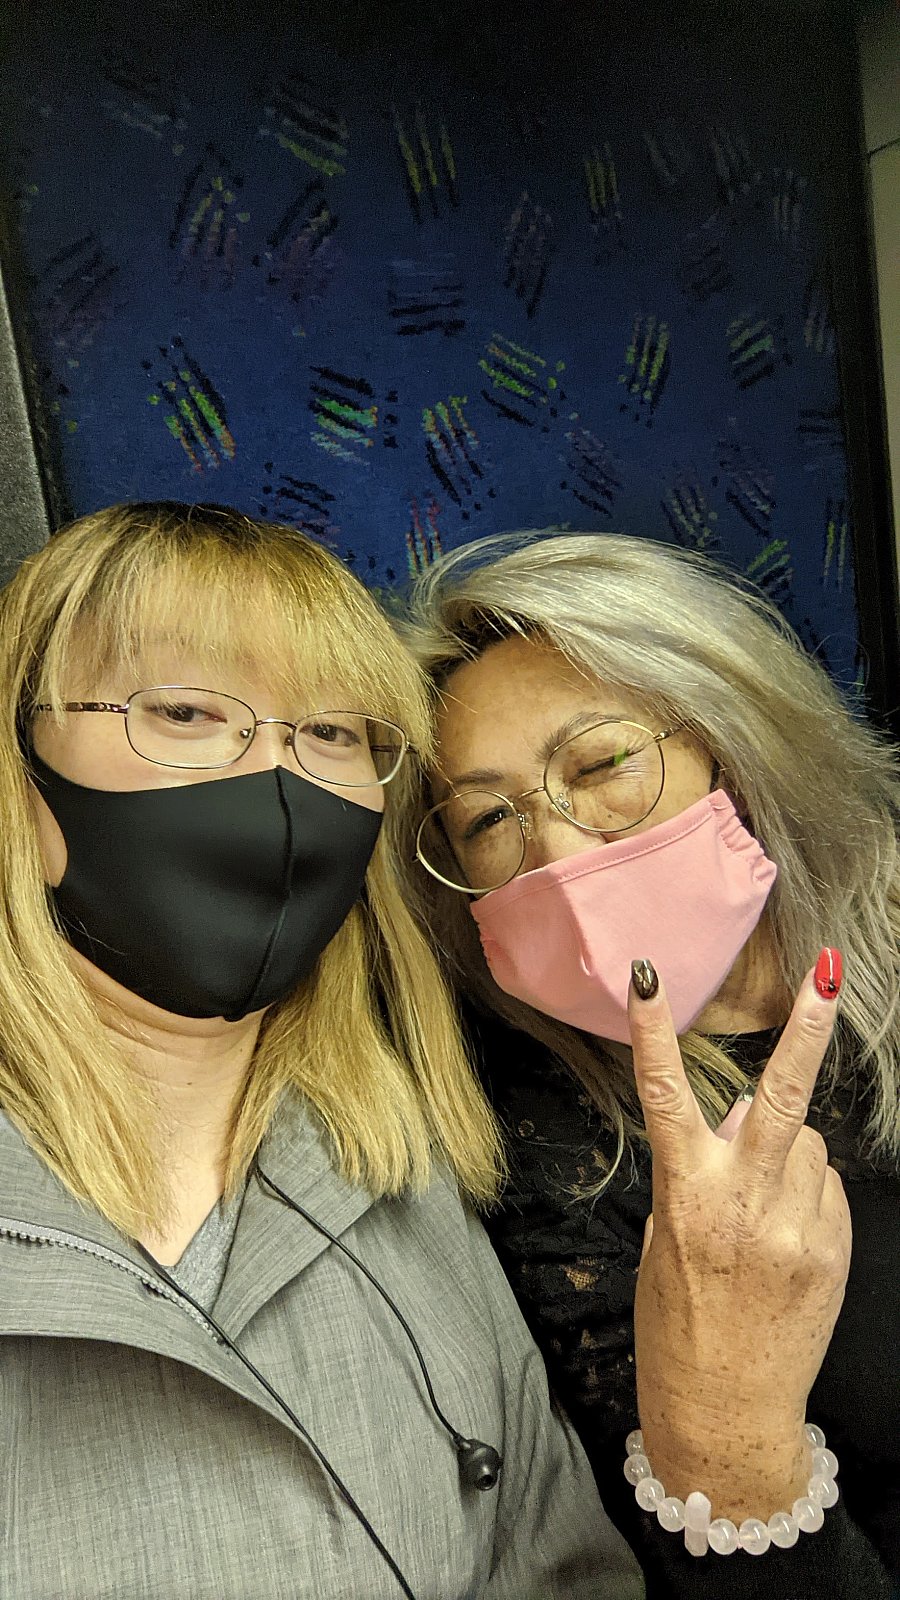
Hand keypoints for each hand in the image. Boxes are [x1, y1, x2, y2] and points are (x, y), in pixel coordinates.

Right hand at [630, 958, 850, 1519]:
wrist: (725, 1411)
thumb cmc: (679, 1325)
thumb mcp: (664, 1241)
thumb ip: (701, 1173)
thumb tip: (737, 1121)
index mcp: (685, 1196)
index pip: (665, 1096)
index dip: (652, 1032)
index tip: (646, 978)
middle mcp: (743, 1202)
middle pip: (783, 1095)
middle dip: (808, 1028)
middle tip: (829, 973)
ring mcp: (795, 1226)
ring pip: (807, 1142)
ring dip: (789, 1151)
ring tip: (763, 1208)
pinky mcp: (832, 1250)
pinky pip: (826, 1187)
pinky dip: (809, 1194)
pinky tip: (785, 1237)